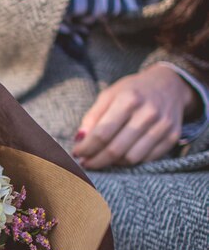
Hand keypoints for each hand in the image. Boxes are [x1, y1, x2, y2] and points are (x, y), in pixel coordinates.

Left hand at [72, 64, 198, 168]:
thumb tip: (79, 140)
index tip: (77, 154)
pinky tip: (121, 156)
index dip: (86, 148)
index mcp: (128, 100)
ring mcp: (162, 126)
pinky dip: (131, 161)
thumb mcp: (109, 95)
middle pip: (115, 150)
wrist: (169, 85)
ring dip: (113, 163)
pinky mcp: (172, 136)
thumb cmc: (132, 91)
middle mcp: (148, 113)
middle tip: (86, 163)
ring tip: (103, 158)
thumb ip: (92, 117)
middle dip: (96, 161)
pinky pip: (147, 159)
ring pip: (131, 158)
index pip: (102, 134)